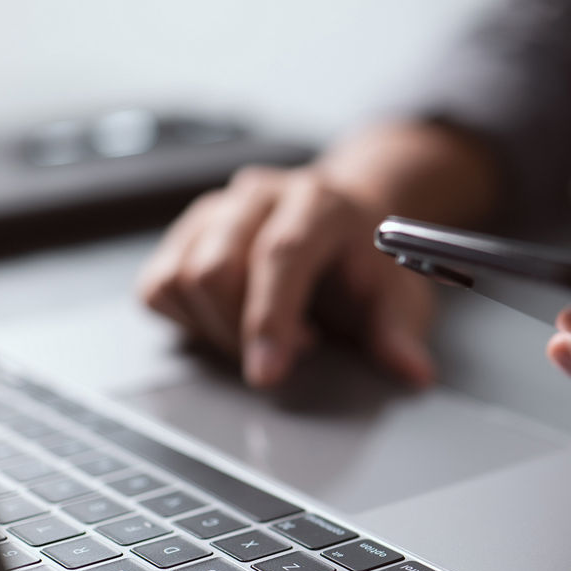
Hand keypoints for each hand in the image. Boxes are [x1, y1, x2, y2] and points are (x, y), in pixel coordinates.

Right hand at [137, 122, 497, 387]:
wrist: (344, 215)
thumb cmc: (366, 259)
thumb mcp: (398, 295)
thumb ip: (399, 333)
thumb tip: (414, 372)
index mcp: (319, 203)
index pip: (282, 255)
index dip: (270, 319)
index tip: (269, 375)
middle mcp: (260, 196)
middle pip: (216, 268)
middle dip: (240, 332)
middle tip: (285, 355)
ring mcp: (215, 210)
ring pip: (179, 279)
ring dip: (214, 330)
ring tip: (260, 335)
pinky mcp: (183, 233)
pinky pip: (156, 287)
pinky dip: (186, 321)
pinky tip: (228, 324)